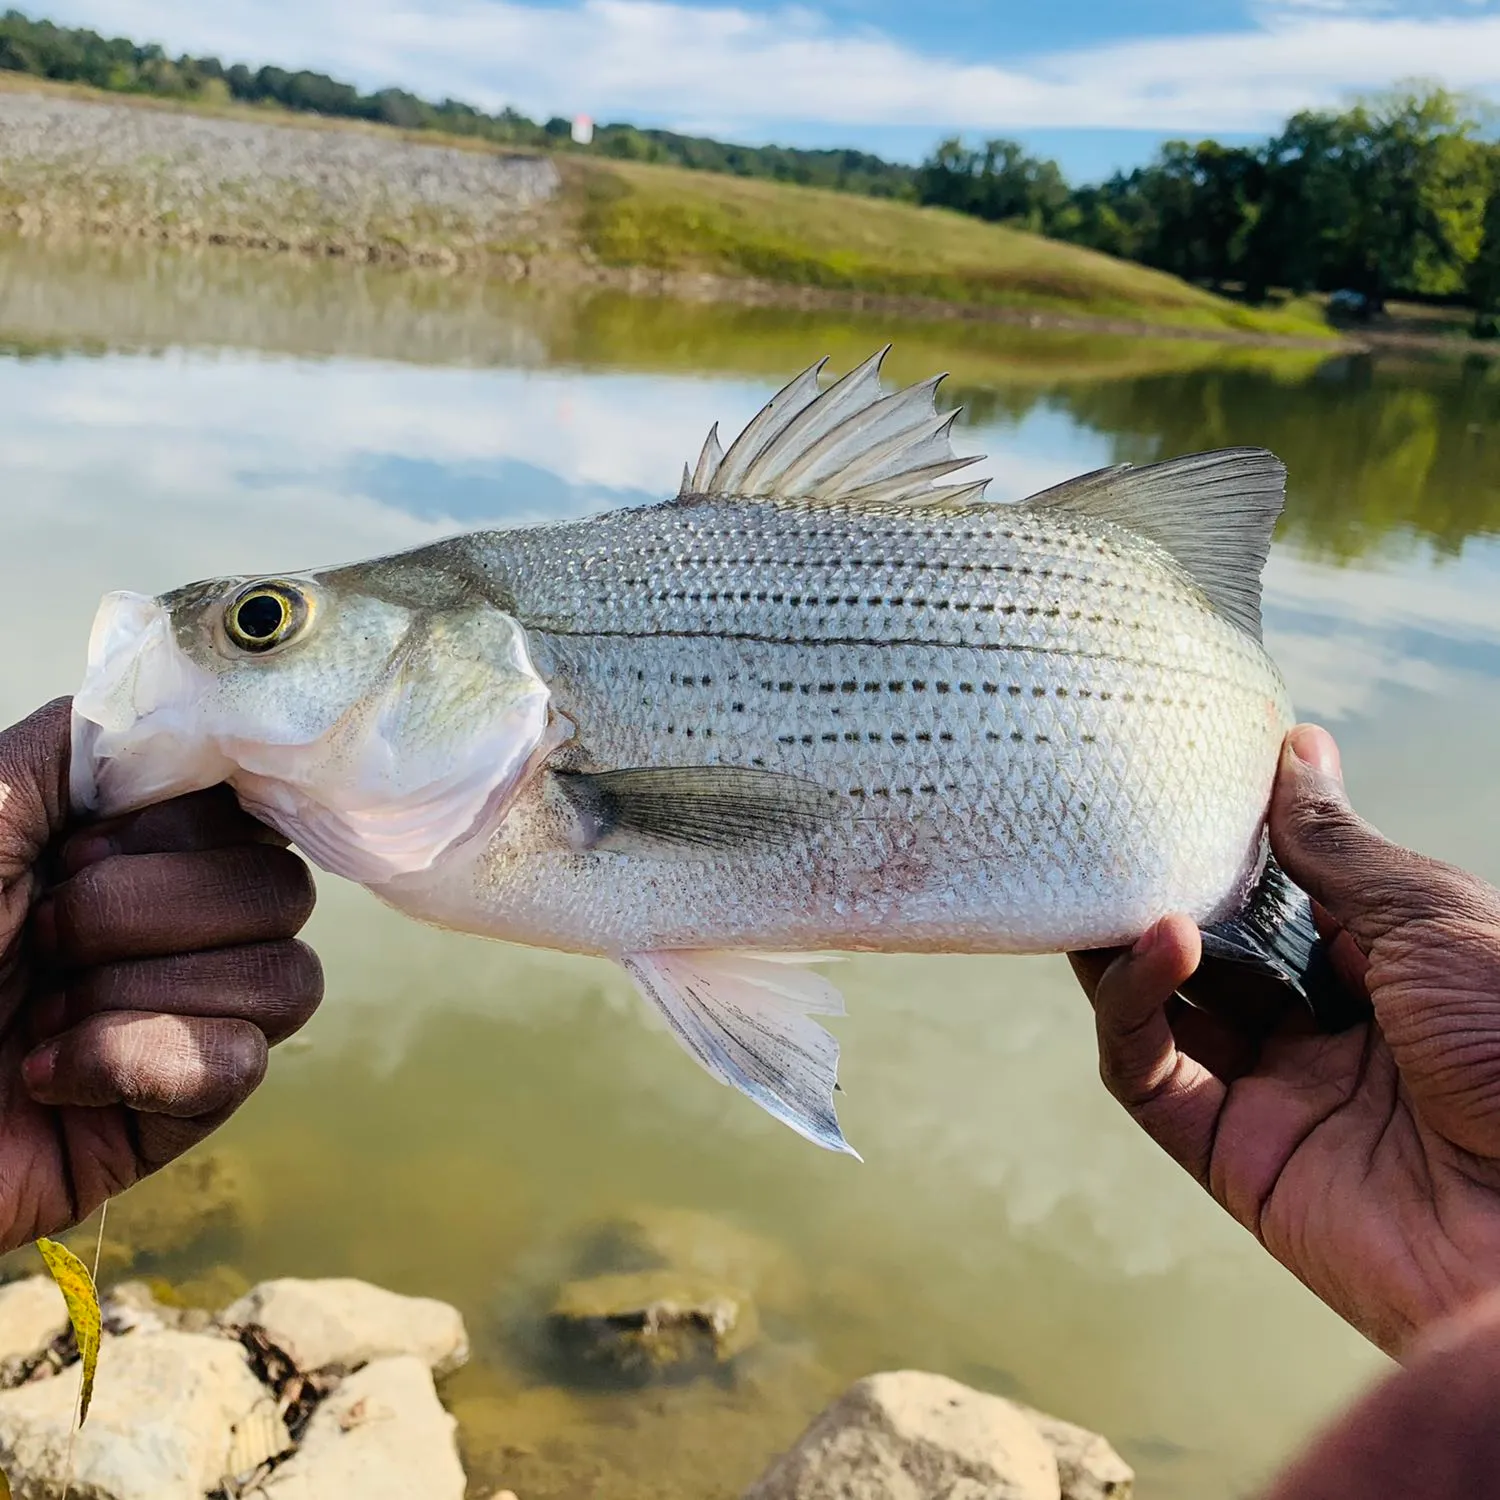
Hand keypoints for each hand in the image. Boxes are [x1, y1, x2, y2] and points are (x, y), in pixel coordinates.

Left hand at [0, 699, 321, 1252]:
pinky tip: (51, 1080)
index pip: (252, 810)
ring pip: (286, 976)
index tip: (80, 849)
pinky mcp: (176, 1112)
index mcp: (127, 851)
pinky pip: (241, 1065)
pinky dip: (136, 1063)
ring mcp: (181, 1021)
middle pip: (283, 889)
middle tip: (45, 937)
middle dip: (151, 912)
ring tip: (42, 1020)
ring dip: (143, 992)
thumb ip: (85, 744)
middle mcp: (169, 929)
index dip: (183, 828)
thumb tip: (207, 715)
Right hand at [1070, 724, 1499, 1355]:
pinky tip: (1158, 944)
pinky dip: (1132, 1007)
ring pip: (1159, 1010)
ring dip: (1125, 945)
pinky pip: (1147, 1076)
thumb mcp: (1432, 919)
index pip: (1270, 897)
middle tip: (1108, 834)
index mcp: (1379, 971)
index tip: (1171, 786)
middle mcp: (1319, 1030)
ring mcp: (1272, 1095)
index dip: (1219, 846)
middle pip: (1205, 953)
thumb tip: (1297, 748)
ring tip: (1108, 882)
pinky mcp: (1231, 1157)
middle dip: (1154, 893)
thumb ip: (1339, 848)